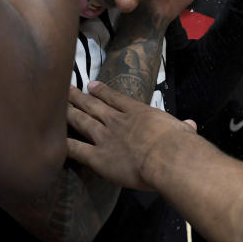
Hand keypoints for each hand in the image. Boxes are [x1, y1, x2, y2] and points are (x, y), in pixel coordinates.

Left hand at [66, 83, 196, 190]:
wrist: (167, 156)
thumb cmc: (178, 143)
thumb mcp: (182, 131)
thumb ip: (183, 128)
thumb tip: (190, 126)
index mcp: (137, 113)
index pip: (115, 98)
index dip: (101, 91)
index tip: (91, 84)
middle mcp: (117, 121)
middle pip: (93, 106)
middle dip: (79, 97)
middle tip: (66, 89)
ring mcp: (105, 137)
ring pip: (82, 121)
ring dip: (69, 112)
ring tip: (57, 105)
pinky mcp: (97, 157)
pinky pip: (76, 150)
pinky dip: (64, 144)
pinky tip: (52, 139)